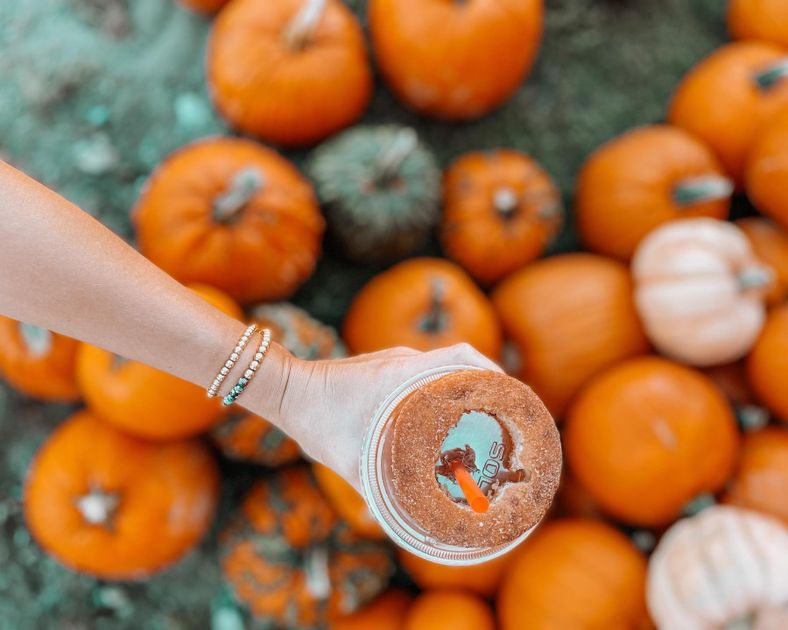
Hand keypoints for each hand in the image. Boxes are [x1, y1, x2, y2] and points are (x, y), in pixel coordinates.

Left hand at [278, 344, 502, 490]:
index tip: (511, 394)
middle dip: (485, 384)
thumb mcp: (347, 459)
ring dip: (462, 384)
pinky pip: (423, 370)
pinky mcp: (383, 366)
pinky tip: (442, 413)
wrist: (285, 389)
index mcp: (402, 374)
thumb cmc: (316, 420)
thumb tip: (396, 523)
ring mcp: (393, 360)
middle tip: (503, 413)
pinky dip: (440, 386)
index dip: (492, 372)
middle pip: (459, 362)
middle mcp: (403, 360)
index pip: (461, 358)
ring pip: (440, 366)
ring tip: (480, 415)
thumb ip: (372, 490)